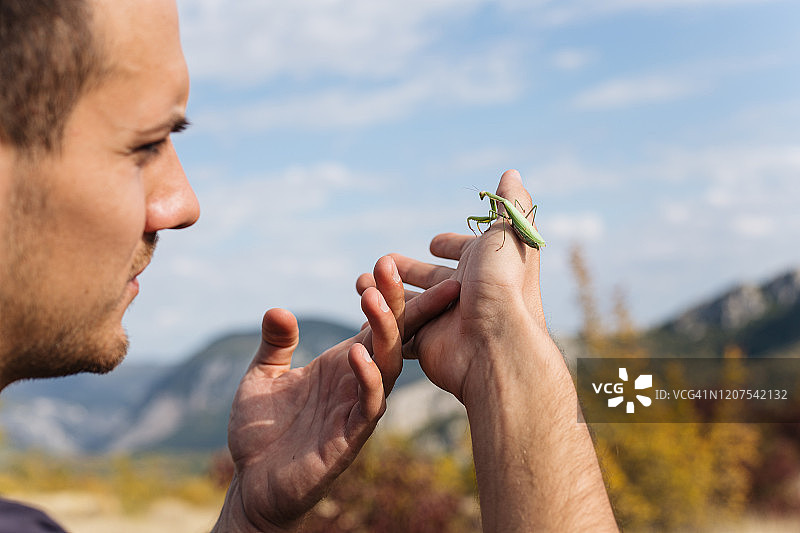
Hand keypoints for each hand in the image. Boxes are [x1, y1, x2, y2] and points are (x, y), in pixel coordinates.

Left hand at [213, 256, 459, 531]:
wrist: (251, 484)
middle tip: (391, 267)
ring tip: (372, 300)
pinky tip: (356, 356)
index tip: (384, 262)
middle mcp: (356, 383)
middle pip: (390, 337)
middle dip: (398, 304)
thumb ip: (275, 345)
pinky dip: (367, 380)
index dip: (386, 296)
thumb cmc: (261, 431)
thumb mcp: (262, 377)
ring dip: (383, 333)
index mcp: (342, 365)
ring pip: (386, 367)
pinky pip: (368, 406)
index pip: (376, 325)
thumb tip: (279, 310)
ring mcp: (355, 410)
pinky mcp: (348, 439)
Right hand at [357, 172, 617, 531]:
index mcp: (487, 268)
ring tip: (360, 281)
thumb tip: (512, 173)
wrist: (494, 343)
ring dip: (386, 291)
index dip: (452, 245)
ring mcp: (446, 321)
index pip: (467, 253)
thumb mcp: (509, 231)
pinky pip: (400, 331)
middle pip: (432, 278)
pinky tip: (364, 307)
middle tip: (382, 261)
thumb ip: (510, 202)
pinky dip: (382, 320)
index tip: (434, 243)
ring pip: (410, 303)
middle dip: (407, 269)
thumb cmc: (503, 284)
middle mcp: (468, 295)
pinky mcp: (427, 344)